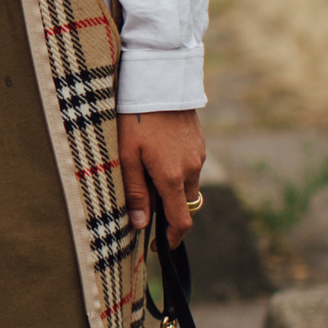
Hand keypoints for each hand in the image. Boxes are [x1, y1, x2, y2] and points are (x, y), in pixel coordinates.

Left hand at [120, 108, 204, 246]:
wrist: (159, 82)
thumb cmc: (135, 118)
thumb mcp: (127, 156)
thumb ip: (136, 192)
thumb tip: (140, 225)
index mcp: (172, 177)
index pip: (181, 221)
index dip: (171, 239)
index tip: (158, 246)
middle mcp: (191, 169)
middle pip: (185, 205)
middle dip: (169, 210)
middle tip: (144, 199)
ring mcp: (198, 155)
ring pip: (189, 185)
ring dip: (172, 188)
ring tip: (147, 169)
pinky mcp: (200, 143)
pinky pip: (192, 167)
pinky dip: (178, 171)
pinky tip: (158, 153)